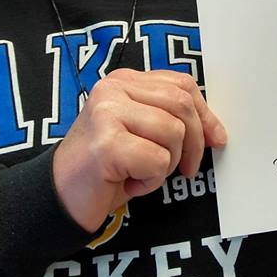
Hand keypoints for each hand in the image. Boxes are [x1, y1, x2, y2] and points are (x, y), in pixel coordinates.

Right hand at [52, 68, 226, 231]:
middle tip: (184, 168)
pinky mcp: (107, 143)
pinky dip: (150, 181)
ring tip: (141, 172)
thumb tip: (215, 131)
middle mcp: (113, 89)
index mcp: (124, 80)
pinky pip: (157, 160)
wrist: (61, 195)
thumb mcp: (140, 131)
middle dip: (192, 143)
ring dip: (166, 164)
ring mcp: (107, 113)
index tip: (215, 138)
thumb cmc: (105, 166)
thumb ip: (170, 118)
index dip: (205, 113)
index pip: (181, 84)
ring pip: (173, 132)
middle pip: (181, 104)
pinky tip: (128, 182)